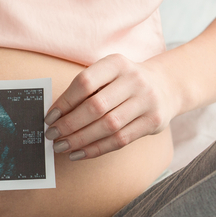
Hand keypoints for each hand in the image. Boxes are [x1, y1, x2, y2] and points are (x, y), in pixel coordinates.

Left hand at [44, 54, 178, 160]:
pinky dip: (96, 149)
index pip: (85, 82)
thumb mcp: (108, 74)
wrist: (166, 86)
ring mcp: (146, 101)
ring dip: (80, 140)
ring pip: (108, 126)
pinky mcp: (153, 121)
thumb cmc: (124, 83)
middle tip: (52, 135)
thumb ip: (86, 90)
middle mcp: (133, 80)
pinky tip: (79, 153)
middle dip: (69, 124)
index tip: (49, 117)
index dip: (65, 102)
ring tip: (62, 146)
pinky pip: (120, 140)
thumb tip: (56, 116)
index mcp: (116, 63)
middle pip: (96, 107)